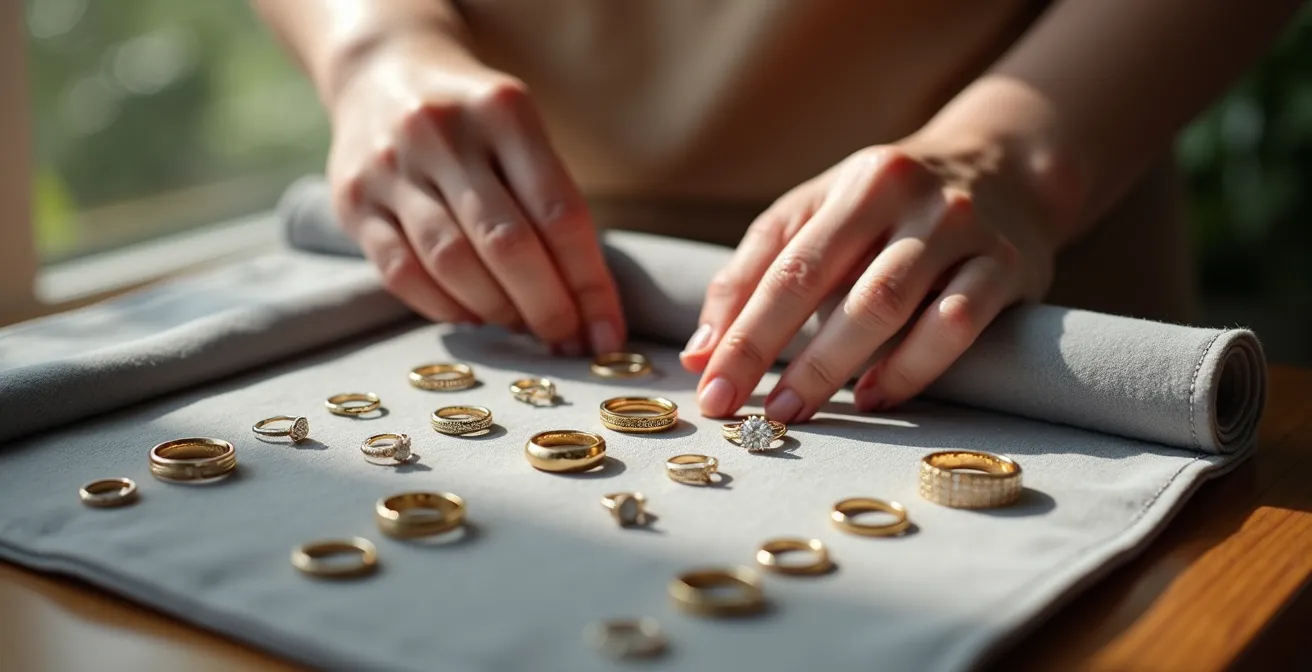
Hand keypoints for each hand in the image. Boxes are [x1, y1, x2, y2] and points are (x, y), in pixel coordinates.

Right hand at [326, 40, 624, 354]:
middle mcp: (443, 133)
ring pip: (452, 263)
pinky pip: (402, 273)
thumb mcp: (522, 134)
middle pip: (507, 244)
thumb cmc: (476, 122)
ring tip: (523, 326)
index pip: (559, 213)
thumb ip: (551, 204)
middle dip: (546, 307)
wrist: (382, 73)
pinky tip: (473, 315)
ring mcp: (391, 166)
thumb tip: (585, 306)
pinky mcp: (353, 200)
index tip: (605, 333)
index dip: (589, 284)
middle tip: (567, 341)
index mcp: (504, 111)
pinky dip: (446, 308)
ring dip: (497, 310)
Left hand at [681, 141, 1060, 419]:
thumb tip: (700, 355)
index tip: (710, 390)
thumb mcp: (822, 215)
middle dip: (774, 354)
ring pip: (884, 303)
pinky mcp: (1007, 265)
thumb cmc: (892, 208)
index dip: (739, 332)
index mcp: (852, 183)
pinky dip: (909, 367)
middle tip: (745, 413)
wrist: (1009, 168)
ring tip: (795, 411)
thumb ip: (758, 273)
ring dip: (832, 366)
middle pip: (824, 282)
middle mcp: (905, 196)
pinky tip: (873, 396)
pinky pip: (954, 325)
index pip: (779, 264)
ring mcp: (960, 228)